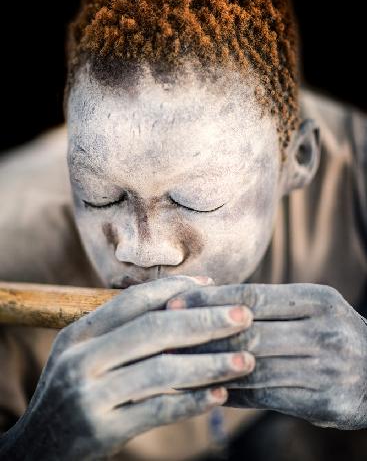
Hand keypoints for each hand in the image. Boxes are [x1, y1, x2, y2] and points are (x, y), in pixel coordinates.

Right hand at [0, 275, 254, 460]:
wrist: (35, 450)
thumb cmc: (73, 393)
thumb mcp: (84, 355)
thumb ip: (121, 331)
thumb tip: (180, 303)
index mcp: (79, 333)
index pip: (134, 300)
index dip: (177, 290)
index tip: (213, 287)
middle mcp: (83, 359)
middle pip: (154, 330)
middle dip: (204, 320)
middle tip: (243, 317)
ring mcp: (91, 395)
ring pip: (161, 371)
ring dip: (209, 364)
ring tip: (245, 360)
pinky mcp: (102, 430)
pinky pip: (156, 412)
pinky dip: (191, 403)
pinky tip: (220, 396)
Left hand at [166, 282, 366, 429]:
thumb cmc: (335, 334)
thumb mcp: (313, 308)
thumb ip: (271, 306)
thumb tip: (212, 300)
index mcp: (318, 300)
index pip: (252, 296)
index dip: (209, 300)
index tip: (173, 301)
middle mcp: (324, 331)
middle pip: (248, 331)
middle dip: (200, 333)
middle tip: (163, 334)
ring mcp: (327, 369)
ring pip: (252, 367)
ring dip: (208, 366)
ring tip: (174, 364)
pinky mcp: (323, 403)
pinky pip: (264, 397)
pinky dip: (231, 392)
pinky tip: (206, 389)